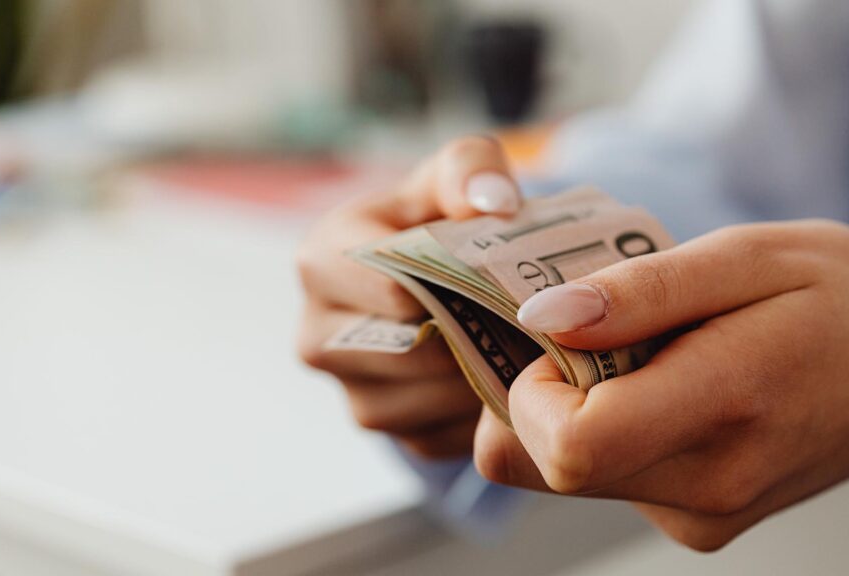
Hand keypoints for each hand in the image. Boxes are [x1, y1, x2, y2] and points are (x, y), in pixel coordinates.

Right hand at [297, 136, 521, 458]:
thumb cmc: (442, 219)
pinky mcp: (381, 428)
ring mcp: (346, 389)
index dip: (456, 287)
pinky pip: (437, 436)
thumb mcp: (454, 174)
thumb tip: (492, 203)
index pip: (391, 289)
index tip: (506, 279)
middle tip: (532, 320)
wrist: (436, 278)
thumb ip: (471, 167)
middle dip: (475, 336)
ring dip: (481, 379)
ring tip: (522, 345)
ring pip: (426, 401)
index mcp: (320, 261)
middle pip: (411, 351)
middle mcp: (316, 334)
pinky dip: (478, 416)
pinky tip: (503, 378)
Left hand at [473, 220, 848, 549]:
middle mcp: (705, 485)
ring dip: (569, 410)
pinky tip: (657, 384)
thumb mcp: (749, 257)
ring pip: (564, 475)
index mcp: (722, 408)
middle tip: (578, 331)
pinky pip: (605, 478)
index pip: (565, 446)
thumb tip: (541, 316)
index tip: (552, 333)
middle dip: (530, 394)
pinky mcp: (696, 520)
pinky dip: (605, 428)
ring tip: (634, 351)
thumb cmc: (841, 299)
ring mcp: (700, 514)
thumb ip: (640, 290)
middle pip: (542, 466)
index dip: (524, 389)